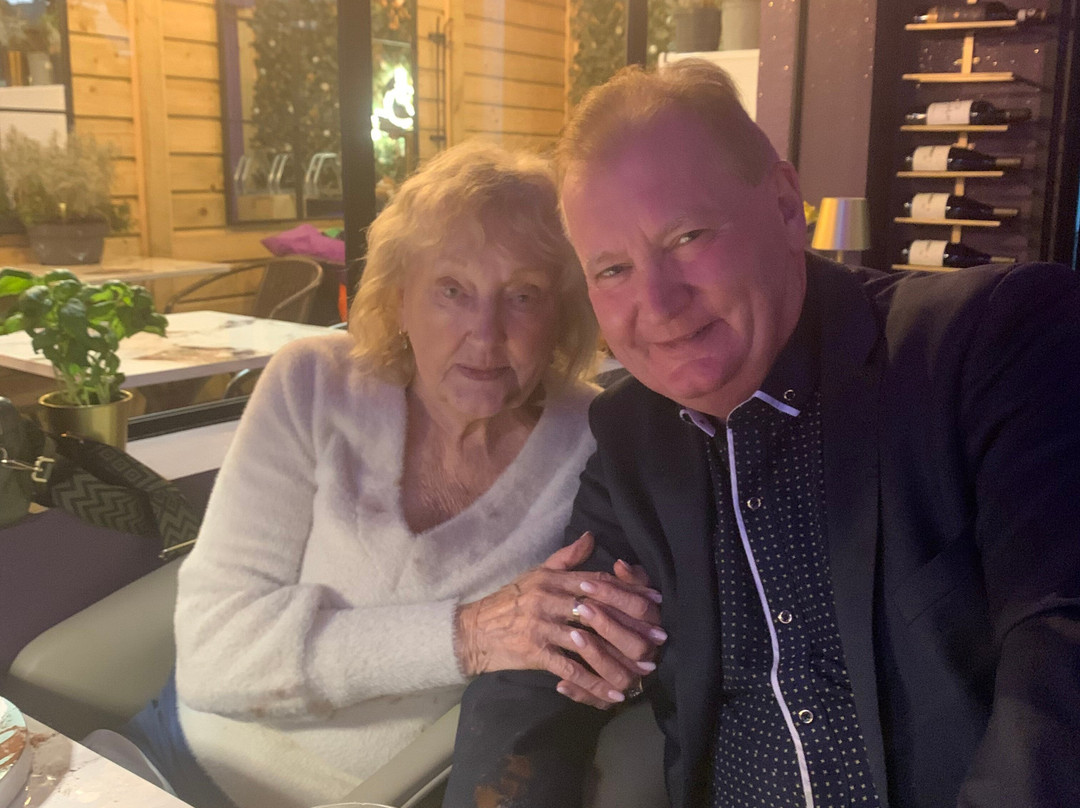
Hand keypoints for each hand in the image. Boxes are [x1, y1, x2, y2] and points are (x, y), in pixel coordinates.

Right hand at [455, 532, 664, 708]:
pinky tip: (612, 693)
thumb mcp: (537, 573)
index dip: (629, 591)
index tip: (656, 601)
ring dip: (619, 659)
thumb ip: (567, 558)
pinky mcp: (535, 652)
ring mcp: (542, 626)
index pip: (599, 582)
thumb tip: (591, 536)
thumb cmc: (509, 602)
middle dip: (632, 625)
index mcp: (554, 580)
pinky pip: (569, 669)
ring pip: (588, 643)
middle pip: (600, 611)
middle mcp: (550, 599)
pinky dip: (593, 683)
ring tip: (642, 671)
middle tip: (658, 638)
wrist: (473, 630)